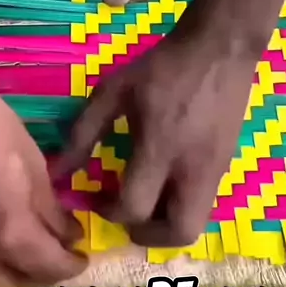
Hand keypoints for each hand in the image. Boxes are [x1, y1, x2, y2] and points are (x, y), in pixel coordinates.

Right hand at [0, 15, 85, 286]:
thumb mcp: (33, 165)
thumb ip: (51, 211)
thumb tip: (68, 236)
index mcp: (8, 231)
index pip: (48, 268)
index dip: (69, 265)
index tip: (80, 257)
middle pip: (15, 286)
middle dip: (41, 276)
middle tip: (56, 258)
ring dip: (10, 278)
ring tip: (26, 259)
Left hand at [58, 30, 256, 247]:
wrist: (220, 49)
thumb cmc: (162, 68)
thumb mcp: (114, 91)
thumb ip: (83, 133)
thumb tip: (58, 172)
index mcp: (160, 148)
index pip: (135, 206)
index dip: (110, 213)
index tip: (97, 199)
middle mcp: (192, 168)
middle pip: (179, 232)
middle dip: (149, 237)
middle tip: (129, 218)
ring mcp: (215, 170)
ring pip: (196, 223)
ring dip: (167, 224)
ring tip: (147, 202)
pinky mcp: (226, 166)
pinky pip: (204, 204)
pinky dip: (181, 206)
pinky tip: (165, 181)